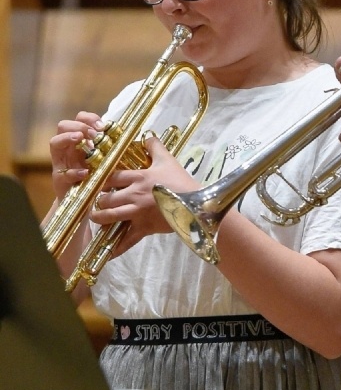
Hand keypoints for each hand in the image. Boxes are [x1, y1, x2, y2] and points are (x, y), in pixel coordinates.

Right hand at [49, 112, 102, 197]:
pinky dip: (74, 172)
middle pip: (63, 125)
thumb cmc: (96, 178)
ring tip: (81, 140)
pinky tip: (85, 173)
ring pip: (55, 142)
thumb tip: (124, 136)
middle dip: (79, 126)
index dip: (89, 118)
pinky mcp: (59, 179)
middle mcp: (67, 148)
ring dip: (68, 138)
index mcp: (79, 141)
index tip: (102, 126)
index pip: (78, 119)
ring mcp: (61, 162)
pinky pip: (63, 173)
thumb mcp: (104, 160)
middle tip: (94, 135)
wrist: (84, 202)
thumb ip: (108, 149)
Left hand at [89, 136, 198, 256]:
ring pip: (109, 216)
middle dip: (98, 200)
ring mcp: (137, 213)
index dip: (100, 179)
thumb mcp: (168, 160)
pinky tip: (107, 253)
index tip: (94, 181)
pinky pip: (127, 240)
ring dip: (99, 218)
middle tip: (95, 201)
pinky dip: (116, 248)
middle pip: (105, 197)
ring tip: (95, 217)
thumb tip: (147, 136)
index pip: (110, 177)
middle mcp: (133, 195)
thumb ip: (155, 147)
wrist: (197, 204)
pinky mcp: (145, 228)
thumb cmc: (181, 181)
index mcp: (137, 178)